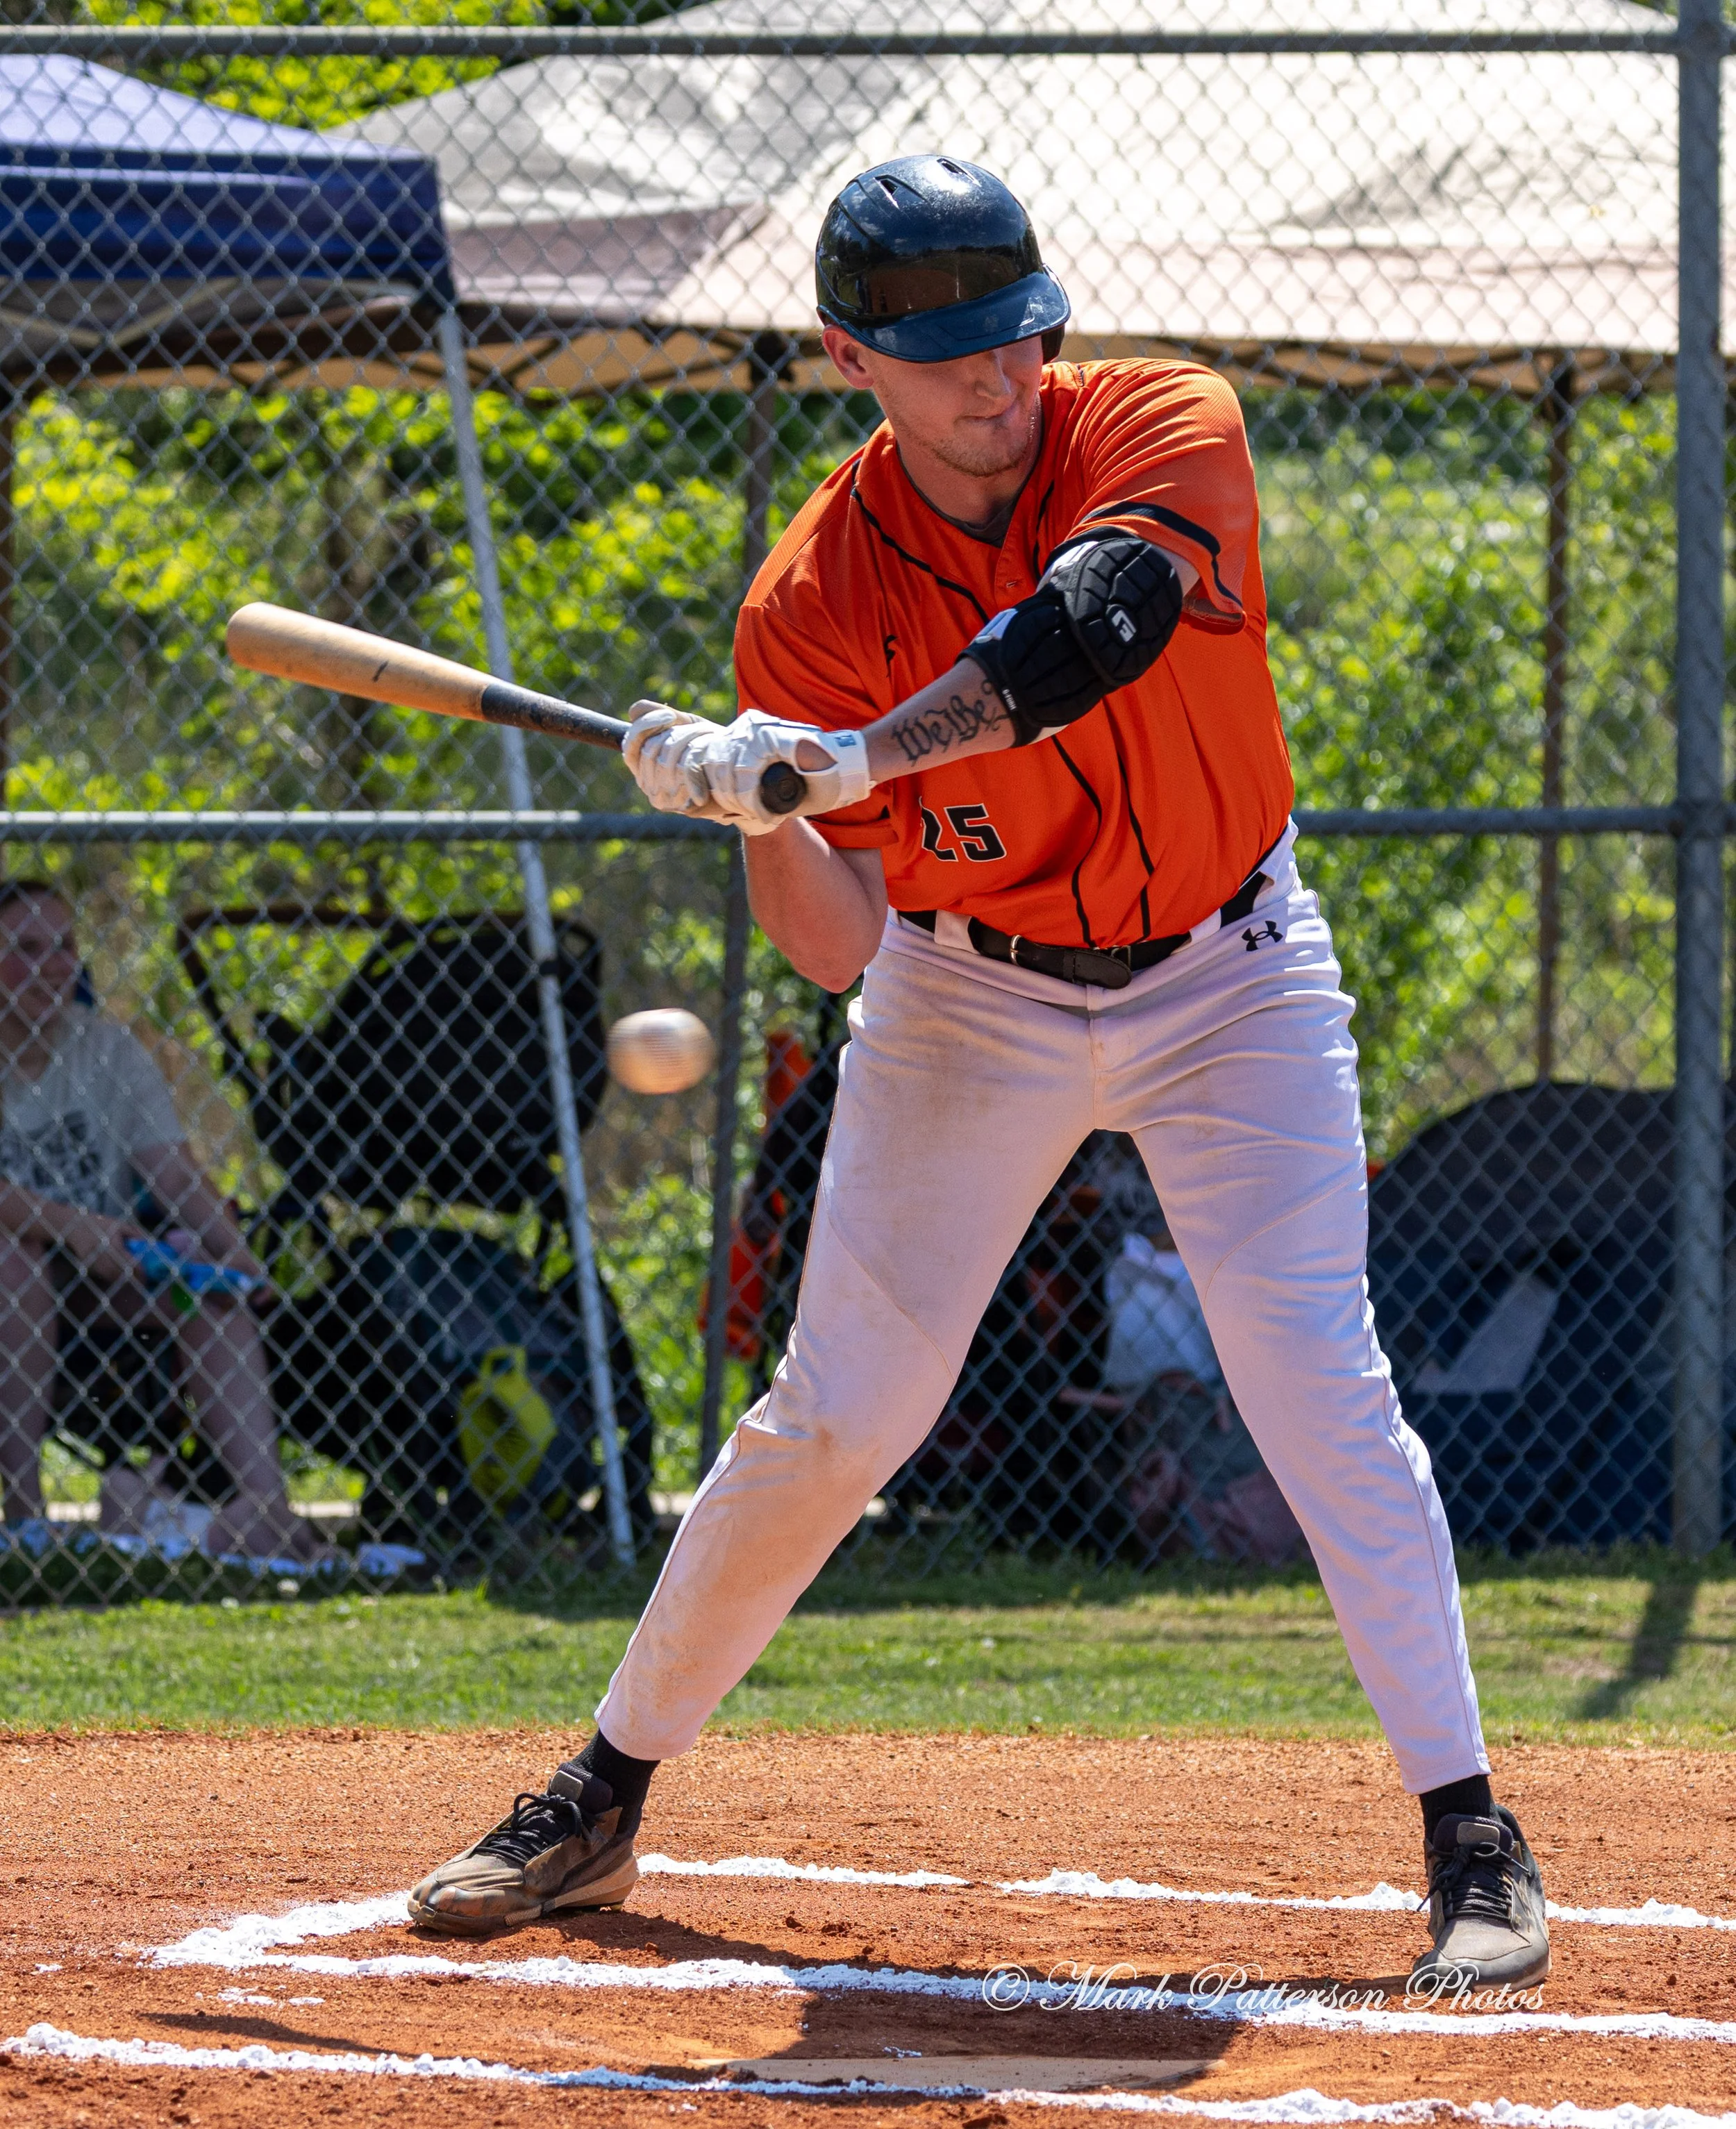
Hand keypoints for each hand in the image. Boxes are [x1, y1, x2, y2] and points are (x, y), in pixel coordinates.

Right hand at [53, 1207, 147, 1284]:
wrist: (74, 1227)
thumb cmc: (100, 1224)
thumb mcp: (119, 1225)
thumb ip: (135, 1234)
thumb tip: (149, 1243)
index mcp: (111, 1245)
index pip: (128, 1263)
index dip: (138, 1273)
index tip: (146, 1277)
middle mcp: (101, 1255)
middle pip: (119, 1274)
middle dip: (131, 1280)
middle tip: (142, 1281)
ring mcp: (93, 1262)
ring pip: (110, 1277)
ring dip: (122, 1280)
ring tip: (132, 1279)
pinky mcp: (87, 1266)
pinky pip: (101, 1275)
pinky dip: (111, 1277)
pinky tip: (118, 1275)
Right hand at [622, 702, 723, 819]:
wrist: (738, 777)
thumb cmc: (710, 749)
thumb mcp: (686, 727)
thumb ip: (660, 716)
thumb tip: (633, 711)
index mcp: (642, 764)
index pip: (631, 743)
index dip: (645, 726)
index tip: (670, 715)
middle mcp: (646, 783)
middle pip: (651, 750)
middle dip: (679, 734)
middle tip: (704, 730)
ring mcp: (662, 798)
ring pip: (668, 761)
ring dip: (693, 744)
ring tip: (712, 741)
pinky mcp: (681, 806)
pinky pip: (685, 773)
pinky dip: (700, 761)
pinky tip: (710, 760)